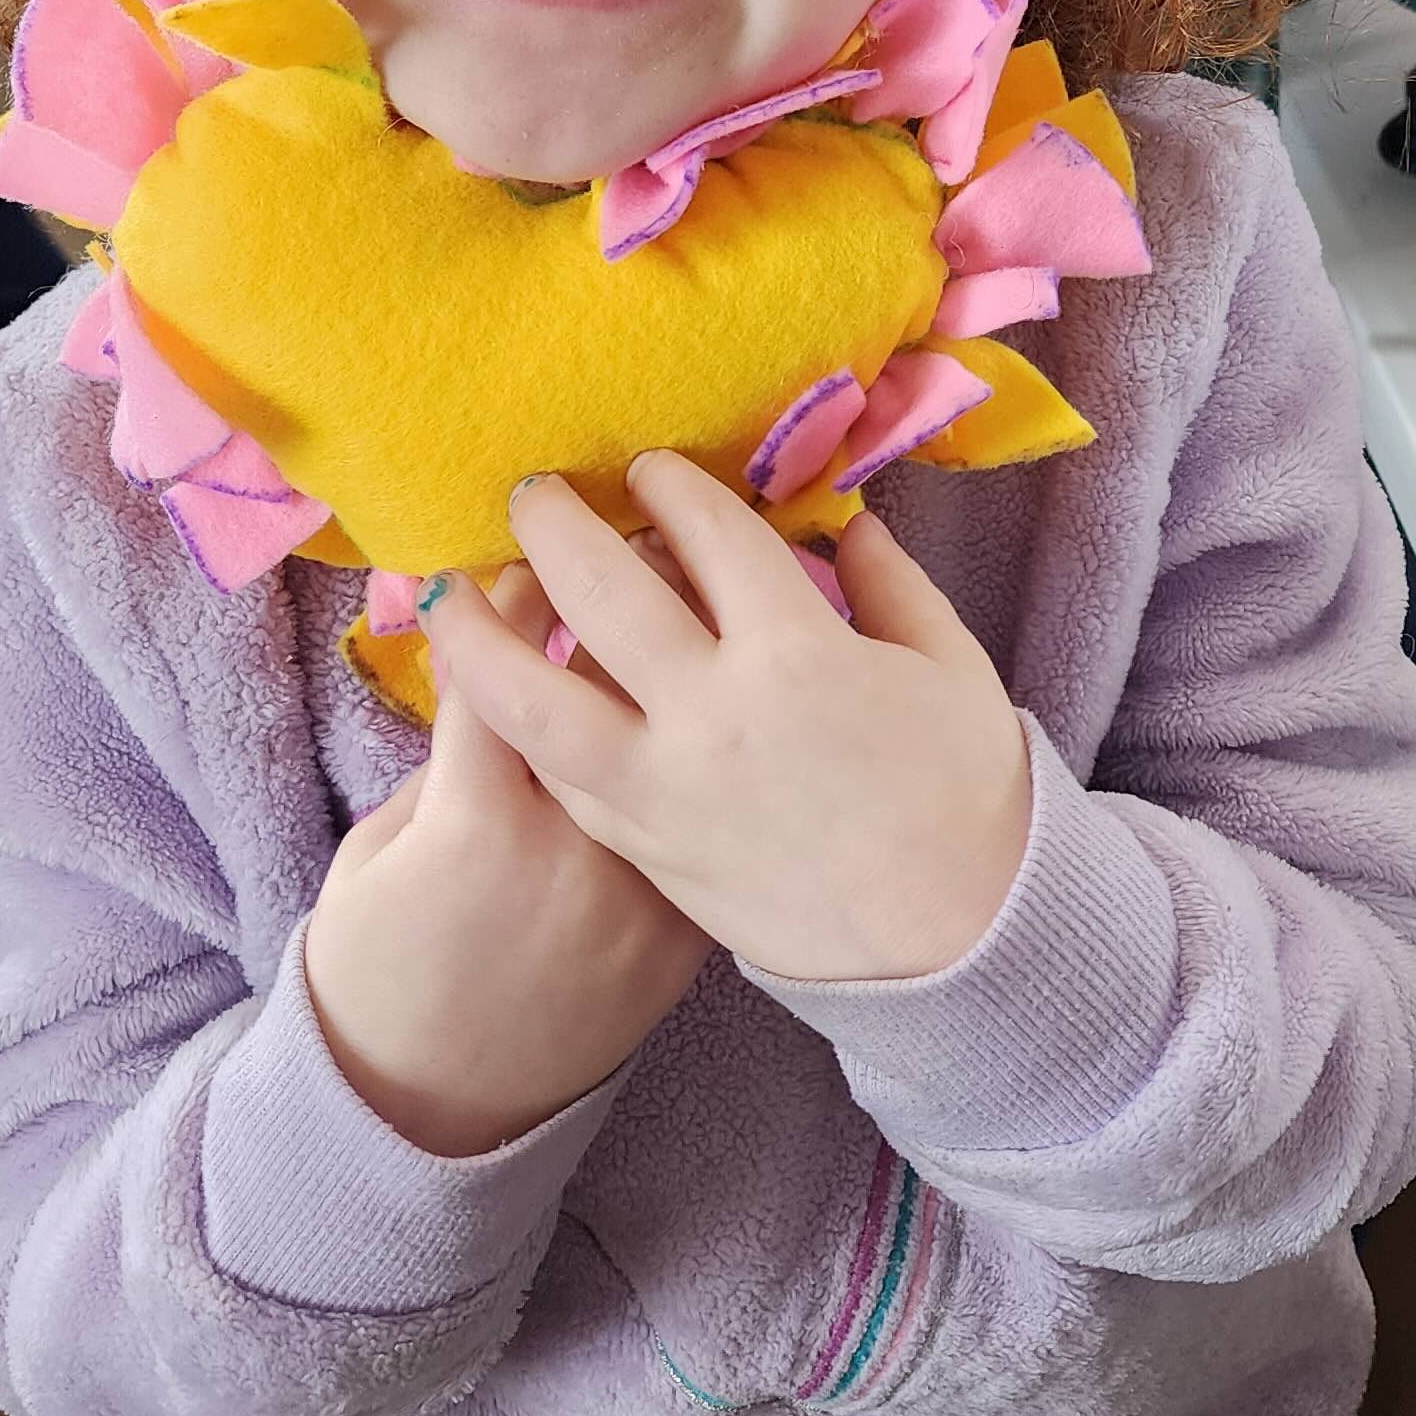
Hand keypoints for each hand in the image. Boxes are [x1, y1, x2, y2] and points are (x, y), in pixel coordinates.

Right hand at [303, 563, 709, 1154]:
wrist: (445, 1109)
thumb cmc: (385, 966)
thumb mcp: (385, 848)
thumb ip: (450, 757)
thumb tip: (499, 666)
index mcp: (484, 816)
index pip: (510, 659)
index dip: (508, 592)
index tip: (511, 545)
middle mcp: (584, 839)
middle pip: (609, 662)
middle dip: (596, 560)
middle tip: (592, 512)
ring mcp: (652, 882)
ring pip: (688, 721)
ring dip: (686, 625)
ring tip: (678, 557)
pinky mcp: (697, 922)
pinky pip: (723, 802)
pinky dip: (724, 729)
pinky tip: (729, 670)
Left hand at [432, 455, 1032, 985]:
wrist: (953, 946)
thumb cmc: (967, 798)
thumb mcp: (952, 668)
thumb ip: (890, 583)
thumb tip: (841, 522)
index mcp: (796, 652)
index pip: (709, 536)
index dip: (672, 489)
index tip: (649, 470)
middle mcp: (711, 713)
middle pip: (601, 591)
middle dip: (558, 526)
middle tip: (534, 493)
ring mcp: (664, 788)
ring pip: (536, 699)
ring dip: (482, 633)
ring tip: (448, 591)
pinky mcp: (644, 849)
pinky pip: (561, 774)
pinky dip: (521, 726)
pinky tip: (500, 693)